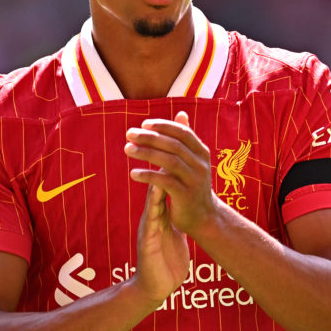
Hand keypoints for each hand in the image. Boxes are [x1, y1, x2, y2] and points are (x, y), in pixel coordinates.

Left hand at [124, 111, 218, 235]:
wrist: (203, 217)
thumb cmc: (192, 185)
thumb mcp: (192, 160)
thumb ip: (184, 139)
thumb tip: (181, 113)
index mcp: (202, 153)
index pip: (182, 133)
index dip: (163, 126)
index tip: (143, 124)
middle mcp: (201, 164)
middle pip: (174, 145)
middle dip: (150, 137)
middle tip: (129, 134)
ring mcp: (195, 180)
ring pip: (169, 161)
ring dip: (146, 153)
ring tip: (127, 149)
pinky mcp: (186, 196)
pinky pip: (165, 182)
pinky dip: (148, 175)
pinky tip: (133, 173)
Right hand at [125, 111, 211, 305]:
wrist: (156, 286)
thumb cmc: (165, 258)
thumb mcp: (171, 229)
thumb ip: (172, 211)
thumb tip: (178, 194)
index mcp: (159, 211)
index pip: (163, 179)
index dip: (169, 158)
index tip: (178, 133)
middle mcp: (152, 214)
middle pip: (153, 181)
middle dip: (155, 158)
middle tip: (156, 133)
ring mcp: (149, 226)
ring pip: (150, 198)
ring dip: (149, 177)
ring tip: (153, 156)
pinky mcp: (149, 241)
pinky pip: (152, 220)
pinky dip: (153, 206)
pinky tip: (155, 192)